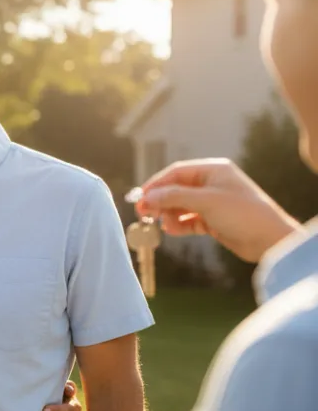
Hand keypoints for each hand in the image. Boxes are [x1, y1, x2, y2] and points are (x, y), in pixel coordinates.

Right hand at [134, 158, 301, 262]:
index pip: (176, 172)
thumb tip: (146, 198)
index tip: (139, 198)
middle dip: (160, 202)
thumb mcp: (206, 201)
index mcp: (213, 170)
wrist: (270, 240)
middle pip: (176, 189)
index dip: (156, 185)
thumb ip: (174, 197)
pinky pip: (189, 219)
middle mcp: (212, 183)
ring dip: (170, 215)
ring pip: (181, 205)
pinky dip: (180, 225)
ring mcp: (213, 202)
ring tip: (164, 225)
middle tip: (144, 214)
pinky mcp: (214, 220)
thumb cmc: (242, 214)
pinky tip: (173, 230)